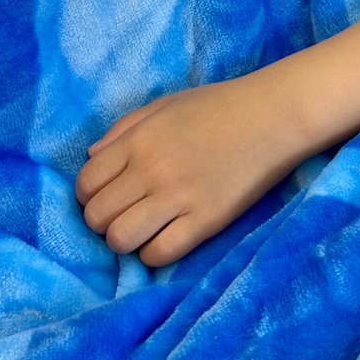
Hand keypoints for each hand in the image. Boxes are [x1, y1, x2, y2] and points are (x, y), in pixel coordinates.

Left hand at [75, 72, 311, 266]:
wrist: (273, 116)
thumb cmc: (220, 106)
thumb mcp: (165, 105)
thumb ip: (124, 129)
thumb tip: (91, 159)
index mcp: (139, 140)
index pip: (86, 183)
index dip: (89, 196)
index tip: (109, 196)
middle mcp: (151, 170)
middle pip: (97, 216)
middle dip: (103, 221)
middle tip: (126, 214)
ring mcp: (178, 197)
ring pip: (120, 239)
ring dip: (125, 240)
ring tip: (144, 229)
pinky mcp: (206, 220)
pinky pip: (160, 253)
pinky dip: (154, 253)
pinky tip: (166, 238)